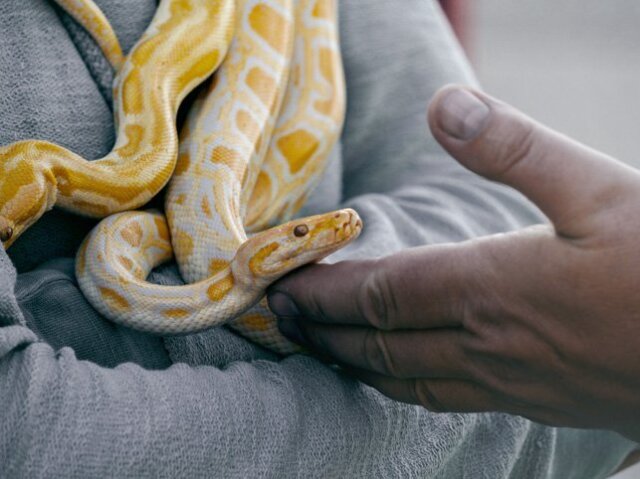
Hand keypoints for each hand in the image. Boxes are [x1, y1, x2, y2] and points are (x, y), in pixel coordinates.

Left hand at [267, 85, 639, 440]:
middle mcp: (488, 344)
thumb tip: (446, 106)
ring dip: (355, 363)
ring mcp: (511, 382)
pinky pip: (447, 400)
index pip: (380, 295)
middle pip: (380, 343)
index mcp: (492, 288)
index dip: (326, 292)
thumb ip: (515, 149)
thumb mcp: (599, 188)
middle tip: (281, 322)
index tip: (283, 286)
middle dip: (325, 331)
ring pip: (407, 379)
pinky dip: (404, 386)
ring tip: (322, 351)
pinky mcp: (537, 403)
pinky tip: (400, 379)